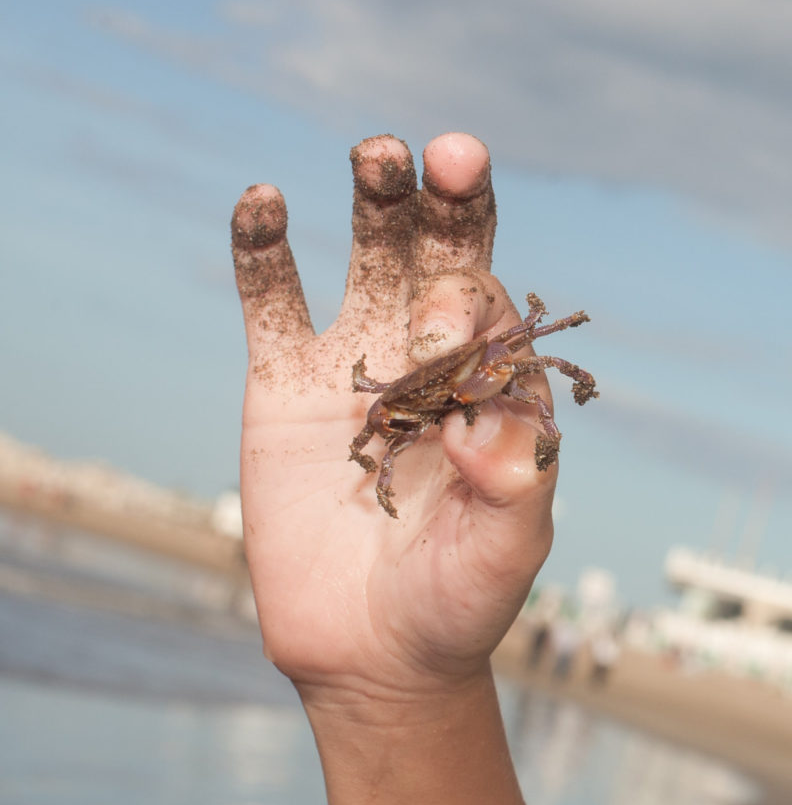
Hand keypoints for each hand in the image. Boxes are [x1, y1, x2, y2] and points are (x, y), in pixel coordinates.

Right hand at [232, 133, 558, 706]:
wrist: (377, 653)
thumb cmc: (463, 597)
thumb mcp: (511, 546)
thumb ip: (514, 482)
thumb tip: (486, 421)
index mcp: (495, 378)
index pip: (495, 306)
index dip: (474, 297)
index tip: (445, 321)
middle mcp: (431, 354)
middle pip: (442, 254)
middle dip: (449, 202)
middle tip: (448, 154)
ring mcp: (357, 361)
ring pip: (369, 256)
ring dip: (376, 200)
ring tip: (377, 152)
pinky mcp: (283, 384)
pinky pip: (272, 302)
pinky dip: (263, 250)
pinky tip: (264, 200)